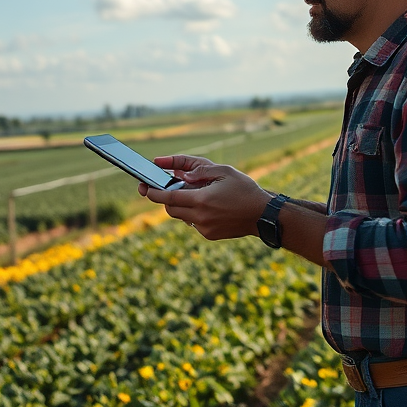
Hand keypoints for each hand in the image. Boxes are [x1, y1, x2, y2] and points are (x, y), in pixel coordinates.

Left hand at [137, 155, 271, 239]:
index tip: (144, 188)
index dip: (153, 193)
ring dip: (182, 206)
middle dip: (167, 199)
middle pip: (171, 209)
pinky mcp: (209, 235)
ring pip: (181, 217)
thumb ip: (199, 171)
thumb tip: (179, 174)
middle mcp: (200, 217)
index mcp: (202, 200)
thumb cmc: (244, 189)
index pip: (169, 198)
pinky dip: (194, 214)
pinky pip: (193, 223)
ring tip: (197, 195)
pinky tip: (210, 207)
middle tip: (169, 188)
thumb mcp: (224, 171)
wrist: (263, 214)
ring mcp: (204, 229)